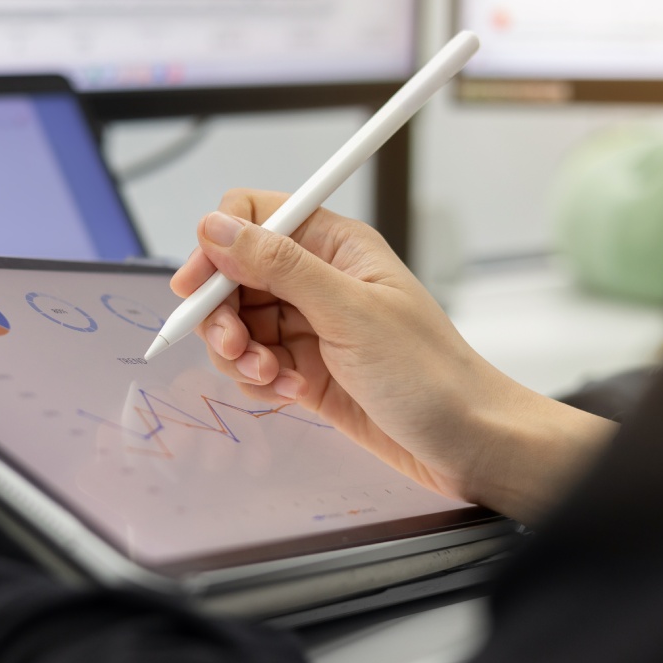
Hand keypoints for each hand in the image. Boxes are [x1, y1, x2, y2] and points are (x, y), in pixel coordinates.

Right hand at [171, 189, 616, 523]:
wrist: (465, 443)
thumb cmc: (431, 374)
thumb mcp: (351, 312)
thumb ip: (279, 266)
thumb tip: (217, 228)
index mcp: (333, 246)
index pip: (252, 218)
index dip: (218, 246)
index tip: (198, 285)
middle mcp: (315, 280)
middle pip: (233, 276)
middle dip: (223, 314)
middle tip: (236, 345)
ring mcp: (307, 325)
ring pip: (236, 324)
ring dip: (241, 353)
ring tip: (275, 376)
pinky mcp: (302, 367)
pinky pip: (252, 363)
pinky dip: (260, 380)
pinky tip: (292, 393)